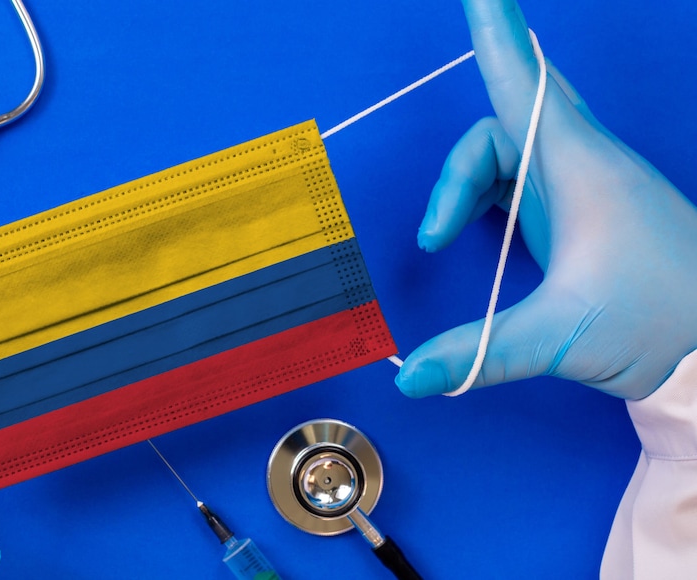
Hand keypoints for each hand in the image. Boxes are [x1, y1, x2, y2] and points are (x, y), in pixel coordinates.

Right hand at [395, 0, 696, 398]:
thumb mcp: (564, 336)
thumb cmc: (663, 323)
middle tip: (455, 119)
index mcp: (579, 168)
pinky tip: (465, 224)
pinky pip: (517, 173)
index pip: (527, 82)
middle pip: (515, 103)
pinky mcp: (579, 211)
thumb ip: (480, 354)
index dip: (497, 32)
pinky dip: (480, 191)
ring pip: (509, 144)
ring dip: (462, 181)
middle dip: (480, 99)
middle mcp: (580, 164)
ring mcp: (580, 185)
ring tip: (435, 236)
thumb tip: (407, 379)